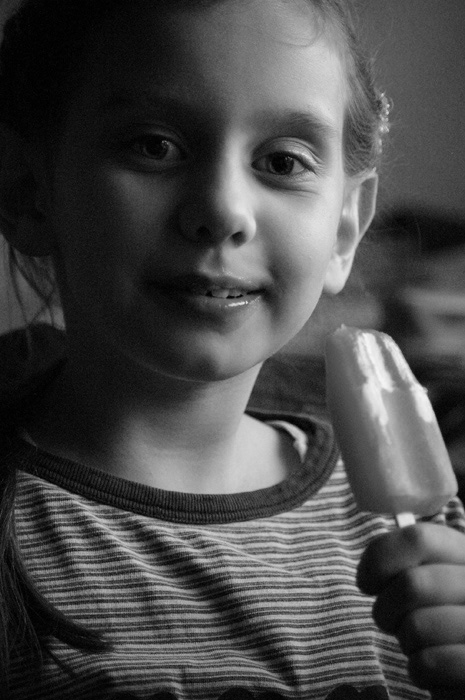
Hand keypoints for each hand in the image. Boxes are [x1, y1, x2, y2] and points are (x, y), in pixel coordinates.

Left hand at [357, 523, 464, 697]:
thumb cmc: (442, 617)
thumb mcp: (430, 578)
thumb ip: (405, 562)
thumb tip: (368, 575)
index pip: (418, 539)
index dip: (380, 558)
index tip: (366, 582)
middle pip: (412, 585)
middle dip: (386, 610)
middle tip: (392, 622)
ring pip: (417, 627)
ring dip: (407, 642)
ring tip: (421, 644)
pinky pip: (429, 664)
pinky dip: (420, 670)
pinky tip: (435, 668)